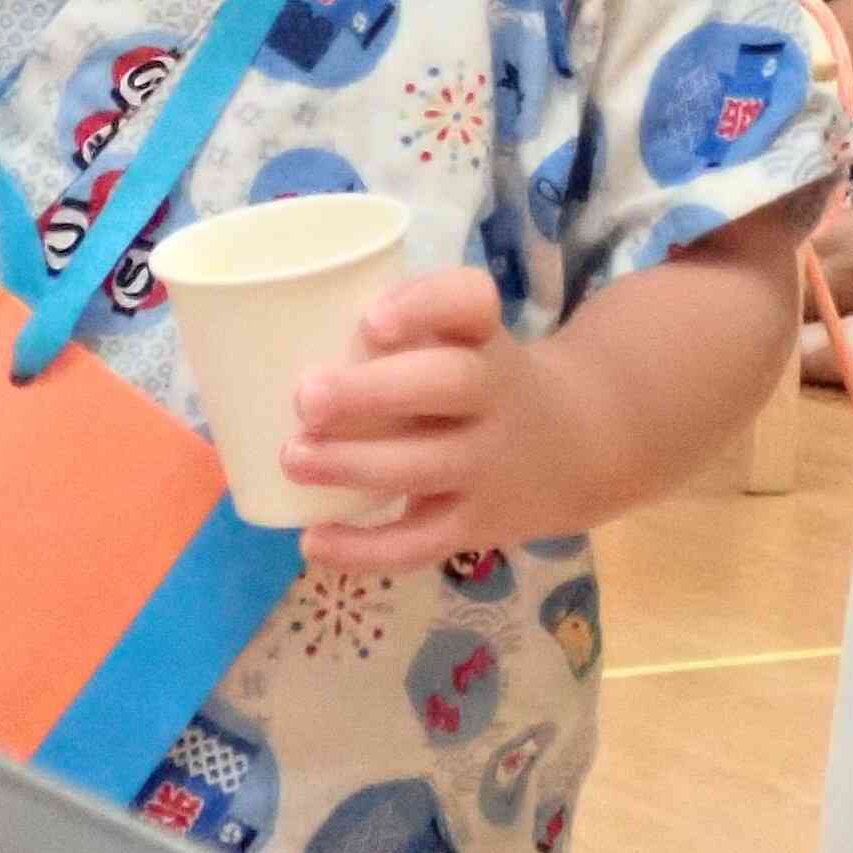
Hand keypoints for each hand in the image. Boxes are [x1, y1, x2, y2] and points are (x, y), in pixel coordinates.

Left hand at [283, 269, 571, 574]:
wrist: (574, 446)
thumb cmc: (479, 376)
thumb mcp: (462, 334)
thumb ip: (396, 323)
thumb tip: (278, 333)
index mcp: (482, 335)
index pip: (469, 301)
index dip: (423, 305)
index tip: (372, 320)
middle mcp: (494, 394)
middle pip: (447, 385)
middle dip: (373, 393)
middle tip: (305, 397)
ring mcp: (488, 463)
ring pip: (427, 465)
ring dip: (355, 464)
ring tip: (292, 458)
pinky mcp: (476, 523)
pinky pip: (422, 542)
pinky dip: (366, 551)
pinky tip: (312, 542)